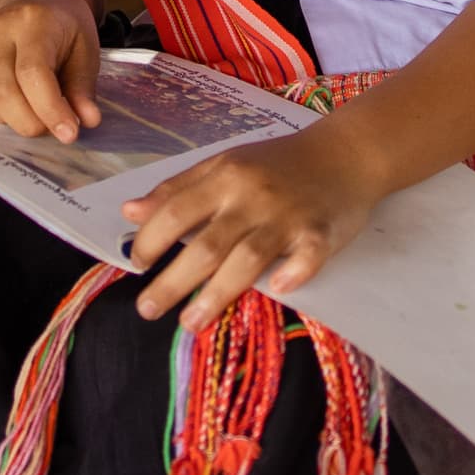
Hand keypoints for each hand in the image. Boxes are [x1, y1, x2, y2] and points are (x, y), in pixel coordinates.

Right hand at [0, 0, 101, 141]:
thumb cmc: (61, 28)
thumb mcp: (85, 51)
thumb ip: (82, 87)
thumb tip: (87, 120)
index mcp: (34, 21)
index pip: (33, 74)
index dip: (49, 110)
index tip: (68, 133)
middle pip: (1, 90)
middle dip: (28, 122)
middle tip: (47, 126)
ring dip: (5, 116)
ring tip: (26, 107)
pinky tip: (0, 97)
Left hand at [121, 125, 385, 330]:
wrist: (345, 152)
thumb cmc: (277, 163)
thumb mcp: (223, 164)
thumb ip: (177, 188)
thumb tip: (129, 212)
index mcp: (224, 176)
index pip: (177, 211)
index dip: (151, 240)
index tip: (136, 265)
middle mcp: (252, 196)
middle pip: (206, 245)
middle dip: (172, 281)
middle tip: (147, 309)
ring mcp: (288, 216)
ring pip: (247, 258)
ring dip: (216, 294)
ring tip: (189, 322)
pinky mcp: (321, 231)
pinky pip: (307, 256)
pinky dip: (294, 272)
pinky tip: (279, 288)